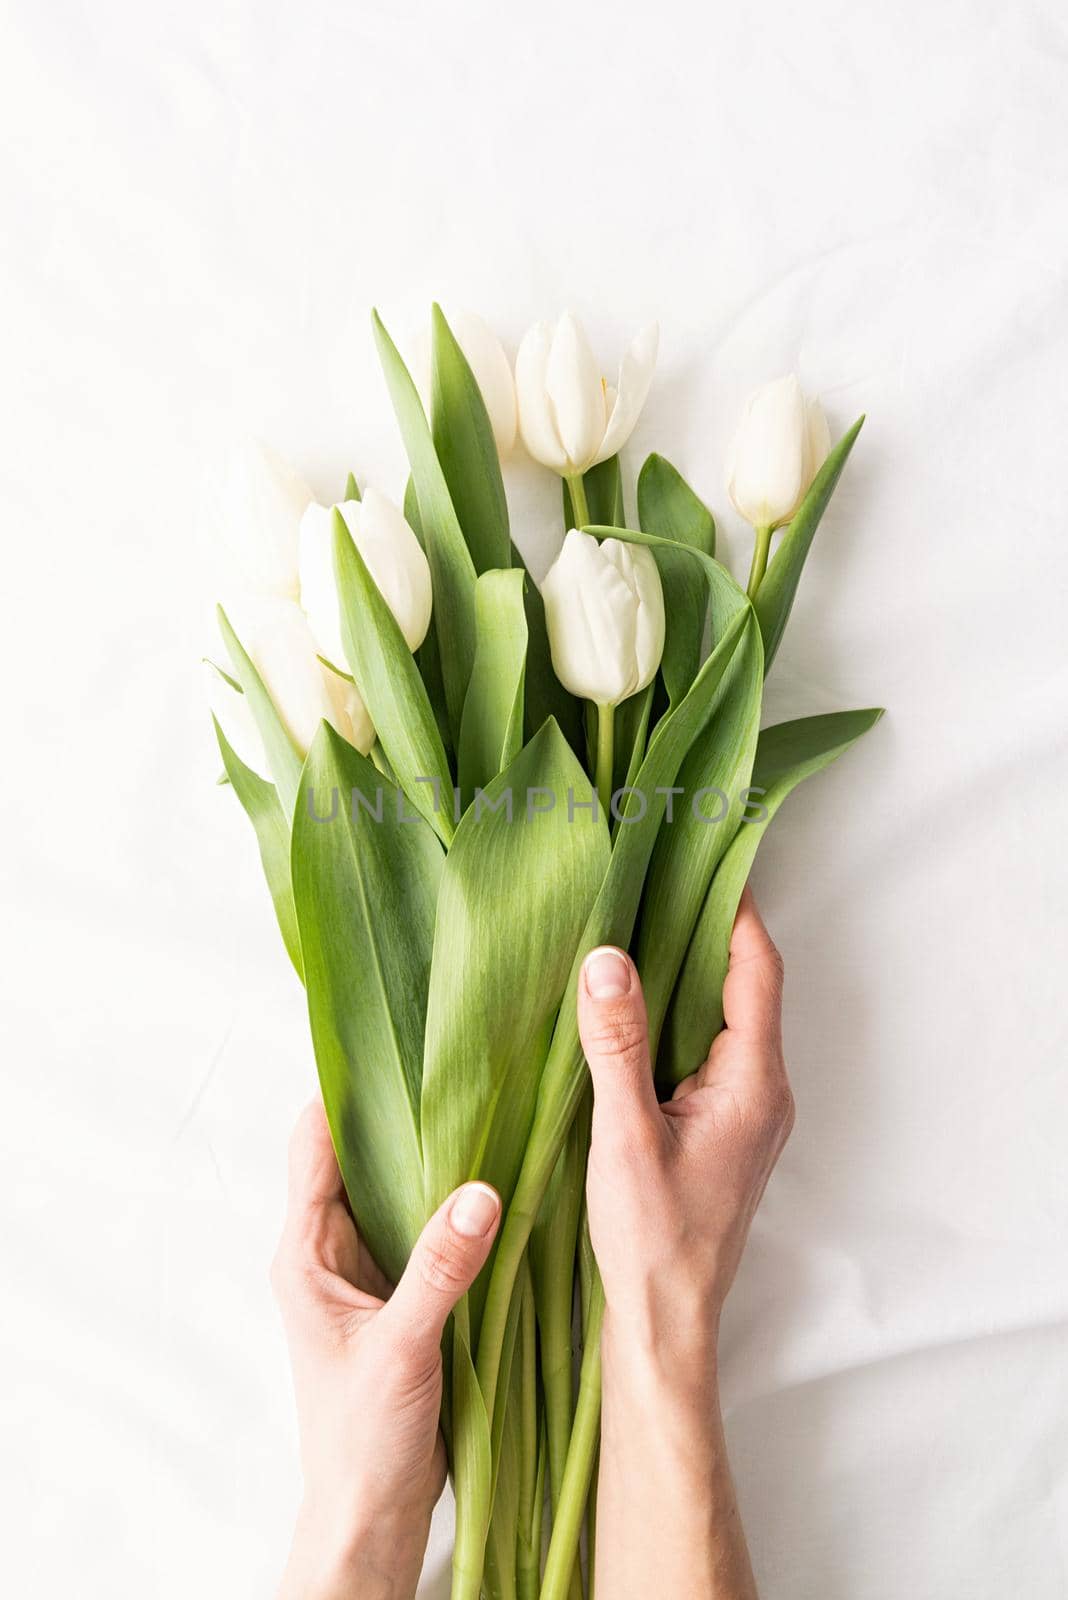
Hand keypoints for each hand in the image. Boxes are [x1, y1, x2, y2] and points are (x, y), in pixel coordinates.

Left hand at [272, 1103, 500, 1599]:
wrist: (372, 1513)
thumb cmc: (361, 1440)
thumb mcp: (402, 1347)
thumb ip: (439, 1268)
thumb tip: (480, 1192)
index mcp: (306, 1252)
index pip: (315, 1144)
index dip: (348, 1090)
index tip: (396, 1041)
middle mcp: (331, 1250)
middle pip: (361, 1154)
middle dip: (404, 1112)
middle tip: (460, 1063)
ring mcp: (368, 1269)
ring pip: (397, 1188)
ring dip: (434, 1157)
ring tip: (486, 1106)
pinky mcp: (403, 1291)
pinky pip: (425, 1226)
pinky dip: (453, 1201)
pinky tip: (495, 1180)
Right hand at [578, 888, 792, 1598]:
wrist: (667, 1321)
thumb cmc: (652, 1238)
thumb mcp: (625, 1135)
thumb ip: (617, 1045)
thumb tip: (607, 958)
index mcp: (754, 1083)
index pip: (757, 972)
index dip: (735, 912)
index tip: (702, 861)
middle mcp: (763, 1090)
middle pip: (746, 987)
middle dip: (706, 932)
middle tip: (657, 881)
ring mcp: (746, 1111)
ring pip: (725, 1019)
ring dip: (688, 975)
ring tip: (637, 927)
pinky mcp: (723, 1128)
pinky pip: (708, 1049)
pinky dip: (677, 1016)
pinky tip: (631, 1008)